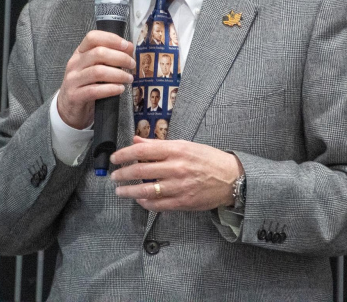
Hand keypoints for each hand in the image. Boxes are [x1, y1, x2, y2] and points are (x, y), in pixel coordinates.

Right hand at [56, 31, 134, 128]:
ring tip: (129, 78)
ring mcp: (73, 80)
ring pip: (98, 72)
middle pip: (99, 53)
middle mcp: (74, 63)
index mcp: (80, 53)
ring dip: (118, 74)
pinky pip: (95, 90)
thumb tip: (129, 47)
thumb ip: (109, 57)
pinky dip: (111, 89)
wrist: (69, 108)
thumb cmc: (86, 85)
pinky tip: (120, 89)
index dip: (112, 39)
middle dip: (120, 58)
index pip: (93, 37)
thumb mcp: (94, 68)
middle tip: (132, 65)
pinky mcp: (75, 96)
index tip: (127, 46)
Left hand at [109, 136, 242, 210]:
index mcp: (177, 150)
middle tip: (114, 176)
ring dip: (129, 191)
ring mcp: (179, 186)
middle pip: (141, 170)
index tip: (115, 158)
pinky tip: (139, 200)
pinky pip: (158, 204)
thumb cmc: (209, 159)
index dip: (125, 154)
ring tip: (119, 190)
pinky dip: (145, 203)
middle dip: (123, 174)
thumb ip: (159, 144)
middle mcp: (176, 167)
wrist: (232, 178)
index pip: (143, 150)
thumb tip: (137, 141)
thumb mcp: (185, 145)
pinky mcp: (183, 202)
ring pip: (146, 190)